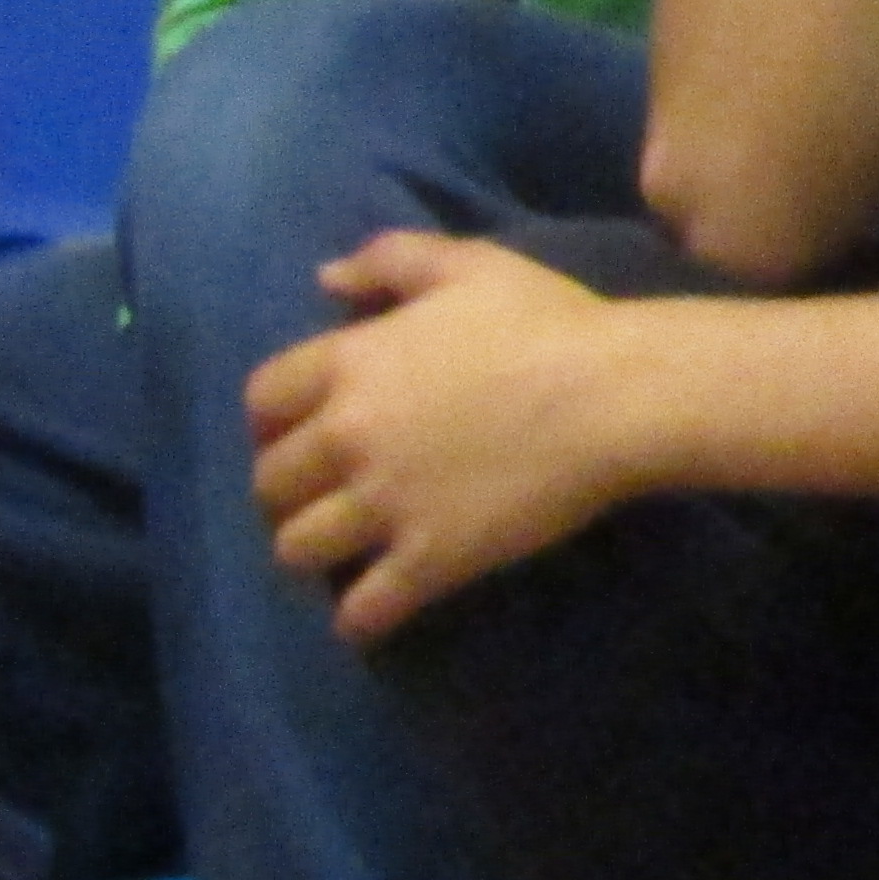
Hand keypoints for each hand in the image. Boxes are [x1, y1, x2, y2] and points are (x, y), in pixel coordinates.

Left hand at [246, 231, 657, 640]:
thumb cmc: (549, 321)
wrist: (616, 393)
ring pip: (298, 549)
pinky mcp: (428, 559)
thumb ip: (389, 260)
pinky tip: (370, 615)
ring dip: (311, 551)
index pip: (263, 399)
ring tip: (342, 551)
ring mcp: (384, 504)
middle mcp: (349, 438)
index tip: (295, 430)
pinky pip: (363, 609)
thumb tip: (324, 280)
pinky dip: (358, 619)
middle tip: (322, 494)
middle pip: (269, 483)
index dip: (271, 419)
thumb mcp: (469, 264)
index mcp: (352, 364)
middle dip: (286, 491)